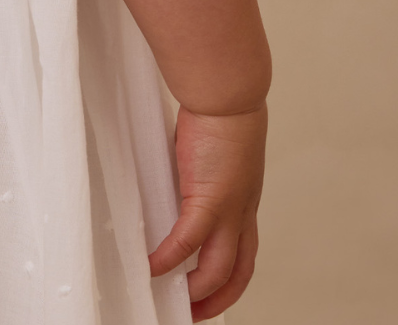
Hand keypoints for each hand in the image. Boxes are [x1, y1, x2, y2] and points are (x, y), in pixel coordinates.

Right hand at [147, 102, 266, 321]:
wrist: (228, 94)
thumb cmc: (221, 109)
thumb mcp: (216, 148)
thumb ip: (202, 166)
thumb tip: (181, 166)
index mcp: (245, 199)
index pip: (244, 251)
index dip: (230, 276)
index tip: (210, 287)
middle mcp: (242, 211)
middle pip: (239, 273)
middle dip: (218, 299)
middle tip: (194, 313)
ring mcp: (229, 210)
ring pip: (218, 269)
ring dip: (197, 292)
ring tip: (175, 302)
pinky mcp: (208, 199)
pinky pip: (187, 243)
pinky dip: (169, 260)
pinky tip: (152, 267)